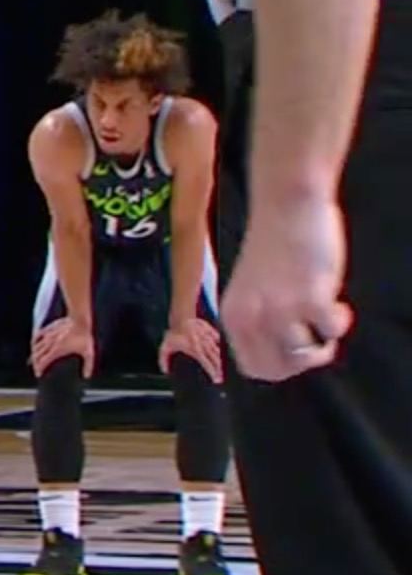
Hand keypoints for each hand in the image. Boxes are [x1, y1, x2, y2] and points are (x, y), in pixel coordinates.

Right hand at [30, 315, 95, 378]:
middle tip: (35, 367)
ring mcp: (48, 335)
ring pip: (36, 346)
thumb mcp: (88, 353)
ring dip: (34, 353)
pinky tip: (34, 342)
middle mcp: (50, 344)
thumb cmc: (83, 336)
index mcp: (57, 351)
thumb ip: (88, 365)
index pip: (43, 362)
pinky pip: (38, 335)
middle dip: (35, 362)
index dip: (39, 368)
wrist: (79, 321)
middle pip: (37, 355)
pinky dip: (35, 340)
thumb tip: (87, 375)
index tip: (38, 373)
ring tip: (33, 357)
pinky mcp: (49, 328)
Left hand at [159, 317, 225, 385]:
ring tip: (224, 369)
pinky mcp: (212, 332)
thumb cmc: (174, 333)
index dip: (212, 372)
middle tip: (221, 378)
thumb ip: (164, 360)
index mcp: (194, 349)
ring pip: (219, 351)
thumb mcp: (165, 347)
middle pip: (215, 359)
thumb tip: (165, 370)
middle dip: (219, 369)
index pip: (206, 363)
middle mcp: (204, 344)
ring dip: (222, 360)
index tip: (216, 379)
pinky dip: (222, 347)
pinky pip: (220, 340)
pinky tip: (225, 355)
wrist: (181, 318)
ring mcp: (209, 337)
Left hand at [222, 194, 350, 382]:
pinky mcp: (311, 298)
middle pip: (279, 368)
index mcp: (233, 315)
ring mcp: (281, 310)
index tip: (296, 352)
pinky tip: (337, 302)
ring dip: (324, 340)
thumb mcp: (253, 289)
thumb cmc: (274, 244)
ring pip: (305, 355)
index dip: (279, 366)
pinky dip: (340, 322)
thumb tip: (284, 350)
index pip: (252, 366)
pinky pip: (331, 331)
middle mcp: (251, 318)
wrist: (287, 206)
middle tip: (318, 340)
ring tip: (327, 314)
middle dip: (304, 361)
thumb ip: (261, 320)